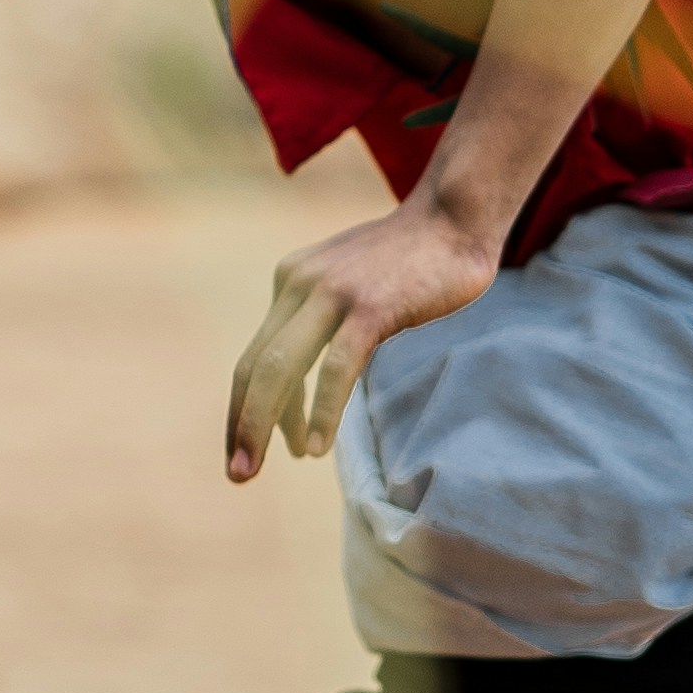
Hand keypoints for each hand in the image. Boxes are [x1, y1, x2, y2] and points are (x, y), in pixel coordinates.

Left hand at [224, 198, 501, 481]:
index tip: (243, 448)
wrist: (454, 219)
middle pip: (255, 366)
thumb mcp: (349, 283)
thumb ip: (321, 317)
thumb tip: (306, 375)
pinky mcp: (370, 307)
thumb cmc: (410, 261)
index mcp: (290, 280)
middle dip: (242, 424)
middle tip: (238, 473)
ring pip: (281, 368)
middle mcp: (300, 283)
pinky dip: (322, 412)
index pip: (254, 356)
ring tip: (261, 467)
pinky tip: (317, 448)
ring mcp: (333, 293)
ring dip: (265, 424)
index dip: (242, 408)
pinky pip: (336, 368)